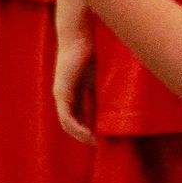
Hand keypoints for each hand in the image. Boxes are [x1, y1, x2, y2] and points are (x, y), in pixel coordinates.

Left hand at [54, 6, 96, 144]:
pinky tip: (89, 135)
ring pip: (68, 124)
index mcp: (73, 91)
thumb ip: (104, 90)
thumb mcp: (100, 76)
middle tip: (101, 146)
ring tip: (96, 144)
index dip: (90, 129)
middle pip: (73, 123)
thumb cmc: (92, 50)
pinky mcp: (62, 93)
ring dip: (81, 136)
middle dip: (86, 136)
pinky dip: (78, 128)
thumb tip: (120, 105)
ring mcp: (61, 94)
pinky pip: (67, 118)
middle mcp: (64, 95)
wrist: (79, 36)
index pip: (80, 116)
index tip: (104, 138)